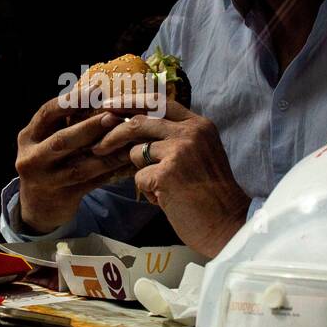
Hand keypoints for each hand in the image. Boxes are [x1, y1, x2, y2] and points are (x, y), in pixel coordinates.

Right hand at [15, 96, 128, 233]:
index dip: (72, 100)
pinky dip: (111, 172)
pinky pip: (92, 183)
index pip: (47, 113)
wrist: (38, 207)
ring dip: (107, 153)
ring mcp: (46, 181)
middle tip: (113, 116)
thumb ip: (64, 122)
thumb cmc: (48, 161)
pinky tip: (127, 162)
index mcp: (28, 137)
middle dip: (89, 127)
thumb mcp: (45, 140)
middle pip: (61, 141)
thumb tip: (98, 90)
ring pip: (80, 167)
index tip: (95, 88)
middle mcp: (31, 158)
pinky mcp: (64, 197)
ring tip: (128, 141)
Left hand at [90, 98, 249, 257]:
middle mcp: (190, 132)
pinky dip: (147, 192)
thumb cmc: (210, 193)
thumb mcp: (199, 153)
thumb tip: (132, 125)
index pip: (158, 101)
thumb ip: (174, 136)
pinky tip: (166, 200)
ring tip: (162, 187)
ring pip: (136, 152)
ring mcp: (179, 151)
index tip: (109, 105)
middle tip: (98, 146)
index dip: (130, 101)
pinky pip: (139, 177)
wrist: (227, 224)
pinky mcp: (167, 173)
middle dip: (113, 133)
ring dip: (141, 171)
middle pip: (139, 122)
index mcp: (199, 124)